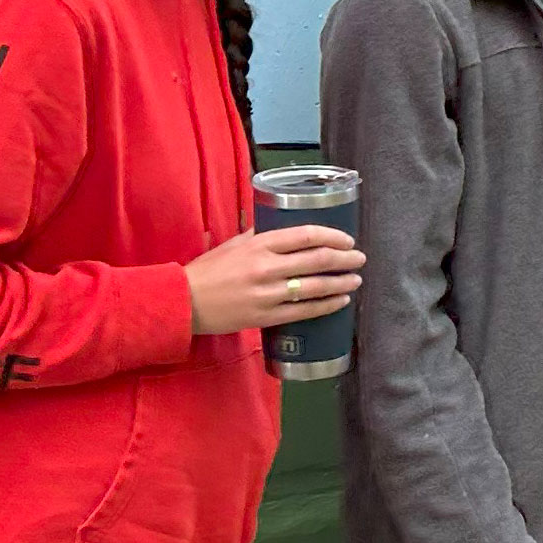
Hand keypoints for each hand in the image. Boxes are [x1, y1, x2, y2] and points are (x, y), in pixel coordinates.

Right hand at [184, 225, 363, 334]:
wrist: (183, 302)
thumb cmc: (207, 270)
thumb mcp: (232, 244)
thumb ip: (259, 234)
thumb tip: (283, 225)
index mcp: (259, 244)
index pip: (306, 235)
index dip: (332, 236)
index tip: (347, 239)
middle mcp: (266, 267)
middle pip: (316, 260)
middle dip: (344, 259)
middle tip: (359, 258)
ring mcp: (268, 294)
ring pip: (315, 286)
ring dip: (340, 282)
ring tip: (355, 280)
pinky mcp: (266, 317)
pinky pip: (304, 311)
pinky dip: (326, 305)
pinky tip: (340, 301)